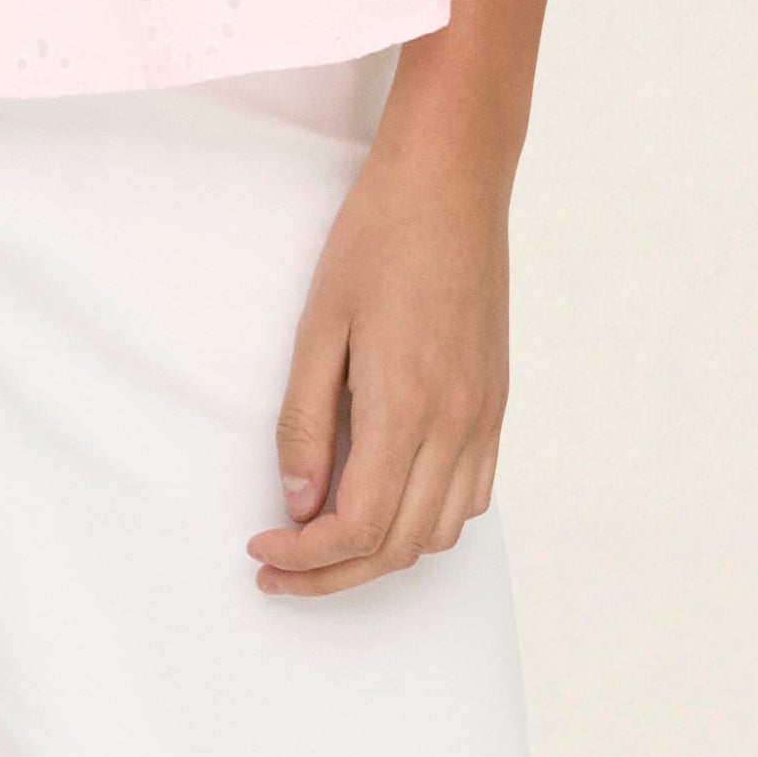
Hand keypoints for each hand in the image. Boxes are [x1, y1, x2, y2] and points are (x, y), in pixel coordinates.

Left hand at [251, 111, 511, 596]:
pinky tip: (386, 499)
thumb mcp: (318, 328)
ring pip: (441, 531)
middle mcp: (457, 423)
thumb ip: (306, 424)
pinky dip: (427, 519)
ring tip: (326, 541)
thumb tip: (299, 503)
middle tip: (279, 566)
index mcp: (407, 406)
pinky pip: (472, 494)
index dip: (305, 556)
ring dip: (382, 554)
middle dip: (333, 574)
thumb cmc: (376, 240)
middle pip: (399, 546)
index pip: (358, 526)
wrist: (451, 182)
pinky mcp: (496, 402)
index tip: (261, 547)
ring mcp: (485, 415)